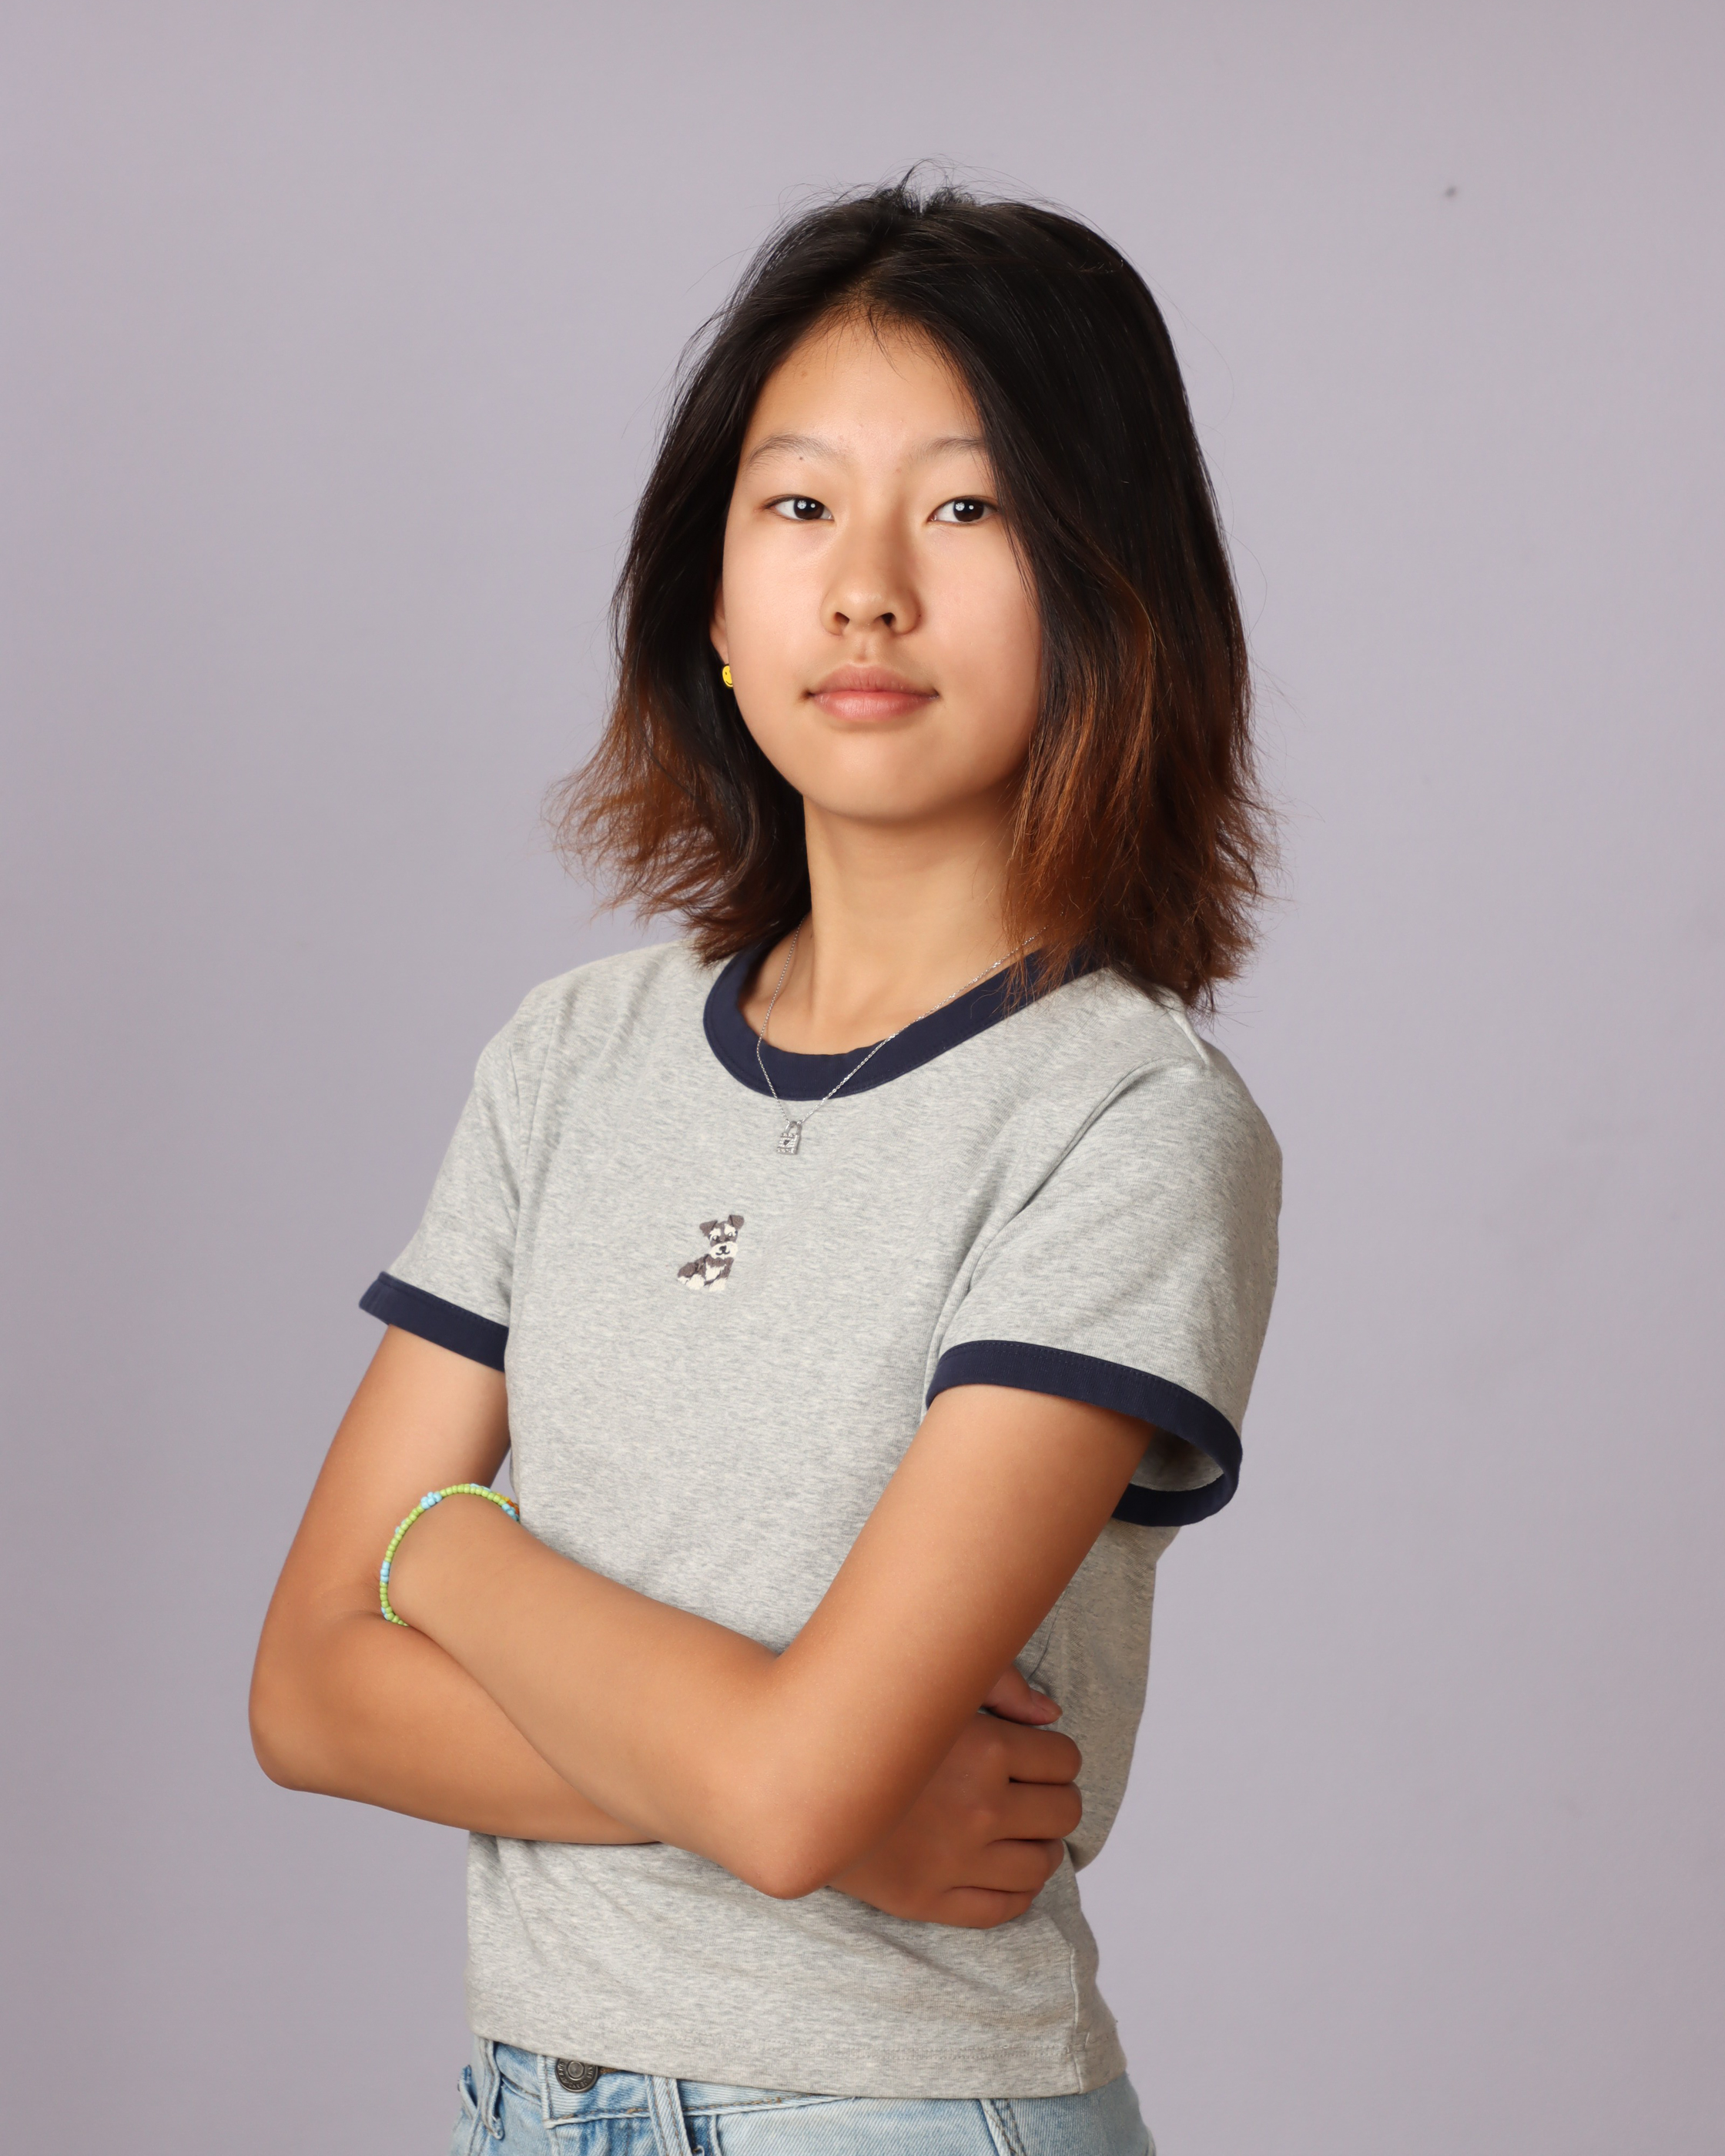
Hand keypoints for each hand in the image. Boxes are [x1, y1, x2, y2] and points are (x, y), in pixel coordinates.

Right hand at [827, 1667, 1081, 1927]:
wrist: (795, 1780)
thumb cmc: (867, 1723)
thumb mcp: (933, 1684)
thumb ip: (999, 1684)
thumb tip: (1050, 1713)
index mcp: (985, 1749)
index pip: (1064, 1760)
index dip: (1057, 1756)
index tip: (1040, 1756)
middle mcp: (979, 1808)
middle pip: (1063, 1812)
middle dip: (1056, 1798)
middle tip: (1034, 1792)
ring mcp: (955, 1860)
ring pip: (1041, 1865)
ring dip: (1041, 1845)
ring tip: (1022, 1830)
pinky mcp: (928, 1900)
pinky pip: (1005, 1907)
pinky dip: (1019, 1890)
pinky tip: (1005, 1867)